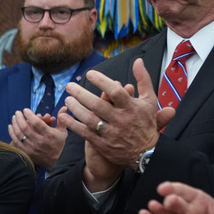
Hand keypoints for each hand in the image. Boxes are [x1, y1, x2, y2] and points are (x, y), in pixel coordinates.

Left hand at [8, 108, 65, 169]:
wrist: (54, 161)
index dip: (29, 115)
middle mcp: (39, 141)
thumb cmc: (58, 144)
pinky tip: (10, 127)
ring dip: (15, 124)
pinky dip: (12, 133)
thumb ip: (62, 120)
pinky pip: (16, 141)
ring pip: (19, 134)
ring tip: (14, 118)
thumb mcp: (62, 132)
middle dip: (19, 118)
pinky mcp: (26, 152)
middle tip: (17, 112)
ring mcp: (32, 147)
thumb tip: (64, 107)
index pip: (36, 122)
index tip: (26, 110)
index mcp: (48, 134)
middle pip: (25, 127)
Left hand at [61, 59, 173, 178]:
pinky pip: (84, 133)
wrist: (146, 152)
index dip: (102, 82)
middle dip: (81, 94)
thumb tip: (137, 61)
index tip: (89, 74)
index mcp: (131, 107)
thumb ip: (143, 80)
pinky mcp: (102, 144)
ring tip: (67, 100)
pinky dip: (73, 125)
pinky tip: (63, 116)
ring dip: (75, 108)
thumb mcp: (150, 100)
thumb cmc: (145, 122)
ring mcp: (110, 133)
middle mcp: (120, 120)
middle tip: (69, 86)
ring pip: (89, 119)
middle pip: (98, 105)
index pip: (115, 92)